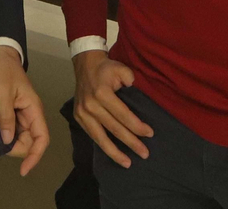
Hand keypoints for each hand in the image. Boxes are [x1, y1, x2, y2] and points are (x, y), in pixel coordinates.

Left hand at [0, 47, 49, 175]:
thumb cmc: (4, 72)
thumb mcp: (2, 93)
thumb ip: (5, 117)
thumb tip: (7, 140)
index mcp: (34, 109)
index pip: (42, 138)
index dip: (35, 156)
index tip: (23, 170)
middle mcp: (31, 115)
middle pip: (29, 142)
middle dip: (15, 149)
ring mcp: (22, 115)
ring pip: (19, 138)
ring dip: (8, 143)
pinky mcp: (13, 114)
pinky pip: (12, 131)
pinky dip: (4, 135)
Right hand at [72, 50, 151, 167]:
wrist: (85, 65)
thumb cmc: (107, 68)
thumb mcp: (122, 69)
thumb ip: (131, 82)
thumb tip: (137, 101)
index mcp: (102, 93)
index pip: (123, 115)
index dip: (137, 126)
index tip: (150, 134)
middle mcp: (90, 106)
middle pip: (114, 129)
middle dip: (131, 142)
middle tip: (144, 154)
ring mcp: (82, 113)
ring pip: (100, 137)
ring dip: (115, 152)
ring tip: (127, 163)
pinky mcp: (78, 118)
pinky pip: (92, 135)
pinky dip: (103, 146)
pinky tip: (113, 154)